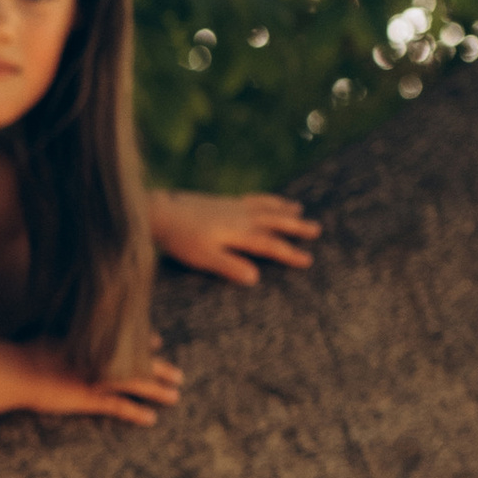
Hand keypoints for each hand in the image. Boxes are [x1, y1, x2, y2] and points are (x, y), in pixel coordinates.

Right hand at [24, 345, 182, 425]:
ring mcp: (97, 378)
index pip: (126, 340)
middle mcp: (101, 358)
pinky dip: (136, 413)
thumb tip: (71, 333)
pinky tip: (150, 419)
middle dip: (161, 368)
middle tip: (178, 375)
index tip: (157, 341)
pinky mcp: (90, 398)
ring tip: (174, 396)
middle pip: (139, 361)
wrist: (18, 368)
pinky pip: (120, 406)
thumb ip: (67, 334)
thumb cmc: (28, 352)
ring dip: (158, 390)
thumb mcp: (51, 335)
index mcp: (94, 341)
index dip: (144, 341)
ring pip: (137, 383)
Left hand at [149, 187, 318, 283]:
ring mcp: (232, 206)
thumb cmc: (181, 239)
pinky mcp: (222, 201)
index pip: (270, 245)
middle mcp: (241, 216)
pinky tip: (266, 201)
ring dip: (283, 209)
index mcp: (239, 233)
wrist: (161, 211)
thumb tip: (256, 278)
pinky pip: (252, 198)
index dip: (290, 253)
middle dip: (296, 227)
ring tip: (299, 209)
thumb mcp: (204, 258)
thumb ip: (229, 266)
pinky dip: (264, 199)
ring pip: (265, 207)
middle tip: (317, 230)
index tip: (308, 260)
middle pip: (274, 221)